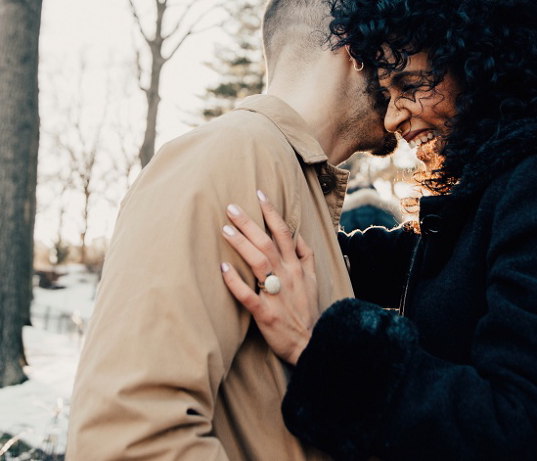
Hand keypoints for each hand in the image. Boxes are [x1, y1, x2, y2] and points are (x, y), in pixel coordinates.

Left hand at [219, 190, 318, 365]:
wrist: (313, 344)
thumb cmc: (308, 311)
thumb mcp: (314, 280)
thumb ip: (306, 256)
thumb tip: (296, 234)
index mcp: (297, 267)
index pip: (284, 233)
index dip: (271, 212)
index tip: (258, 193)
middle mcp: (287, 276)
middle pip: (267, 243)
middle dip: (249, 223)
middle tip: (230, 207)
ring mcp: (276, 295)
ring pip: (258, 263)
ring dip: (241, 244)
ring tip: (225, 229)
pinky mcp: (266, 314)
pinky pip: (248, 295)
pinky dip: (235, 281)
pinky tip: (222, 268)